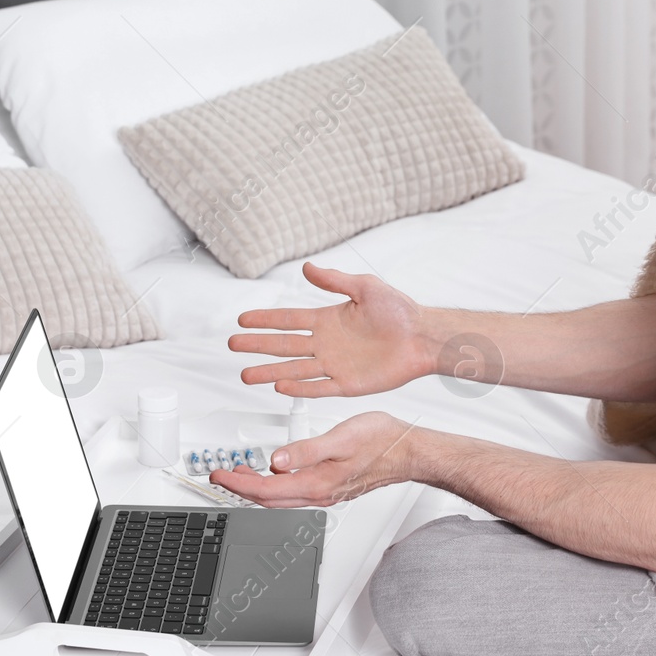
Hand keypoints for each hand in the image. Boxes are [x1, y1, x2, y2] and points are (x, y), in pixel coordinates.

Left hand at [209, 412, 418, 507]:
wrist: (409, 452)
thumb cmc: (382, 442)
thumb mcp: (340, 438)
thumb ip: (305, 451)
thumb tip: (276, 461)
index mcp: (317, 483)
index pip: (267, 489)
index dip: (239, 483)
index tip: (221, 475)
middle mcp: (320, 493)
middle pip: (270, 498)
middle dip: (242, 488)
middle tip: (222, 476)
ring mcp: (326, 492)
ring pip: (282, 497)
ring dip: (258, 487)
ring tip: (241, 474)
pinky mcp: (333, 486)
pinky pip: (295, 492)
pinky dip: (276, 484)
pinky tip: (275, 473)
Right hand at [230, 262, 432, 396]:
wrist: (423, 337)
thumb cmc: (401, 311)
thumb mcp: (364, 287)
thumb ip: (334, 280)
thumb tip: (307, 268)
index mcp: (328, 320)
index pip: (288, 320)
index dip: (265, 320)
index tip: (243, 319)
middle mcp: (327, 343)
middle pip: (284, 346)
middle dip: (257, 346)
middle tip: (233, 345)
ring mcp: (335, 365)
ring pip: (294, 370)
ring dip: (269, 371)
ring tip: (246, 374)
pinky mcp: (348, 384)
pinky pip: (318, 387)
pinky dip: (299, 388)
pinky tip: (280, 387)